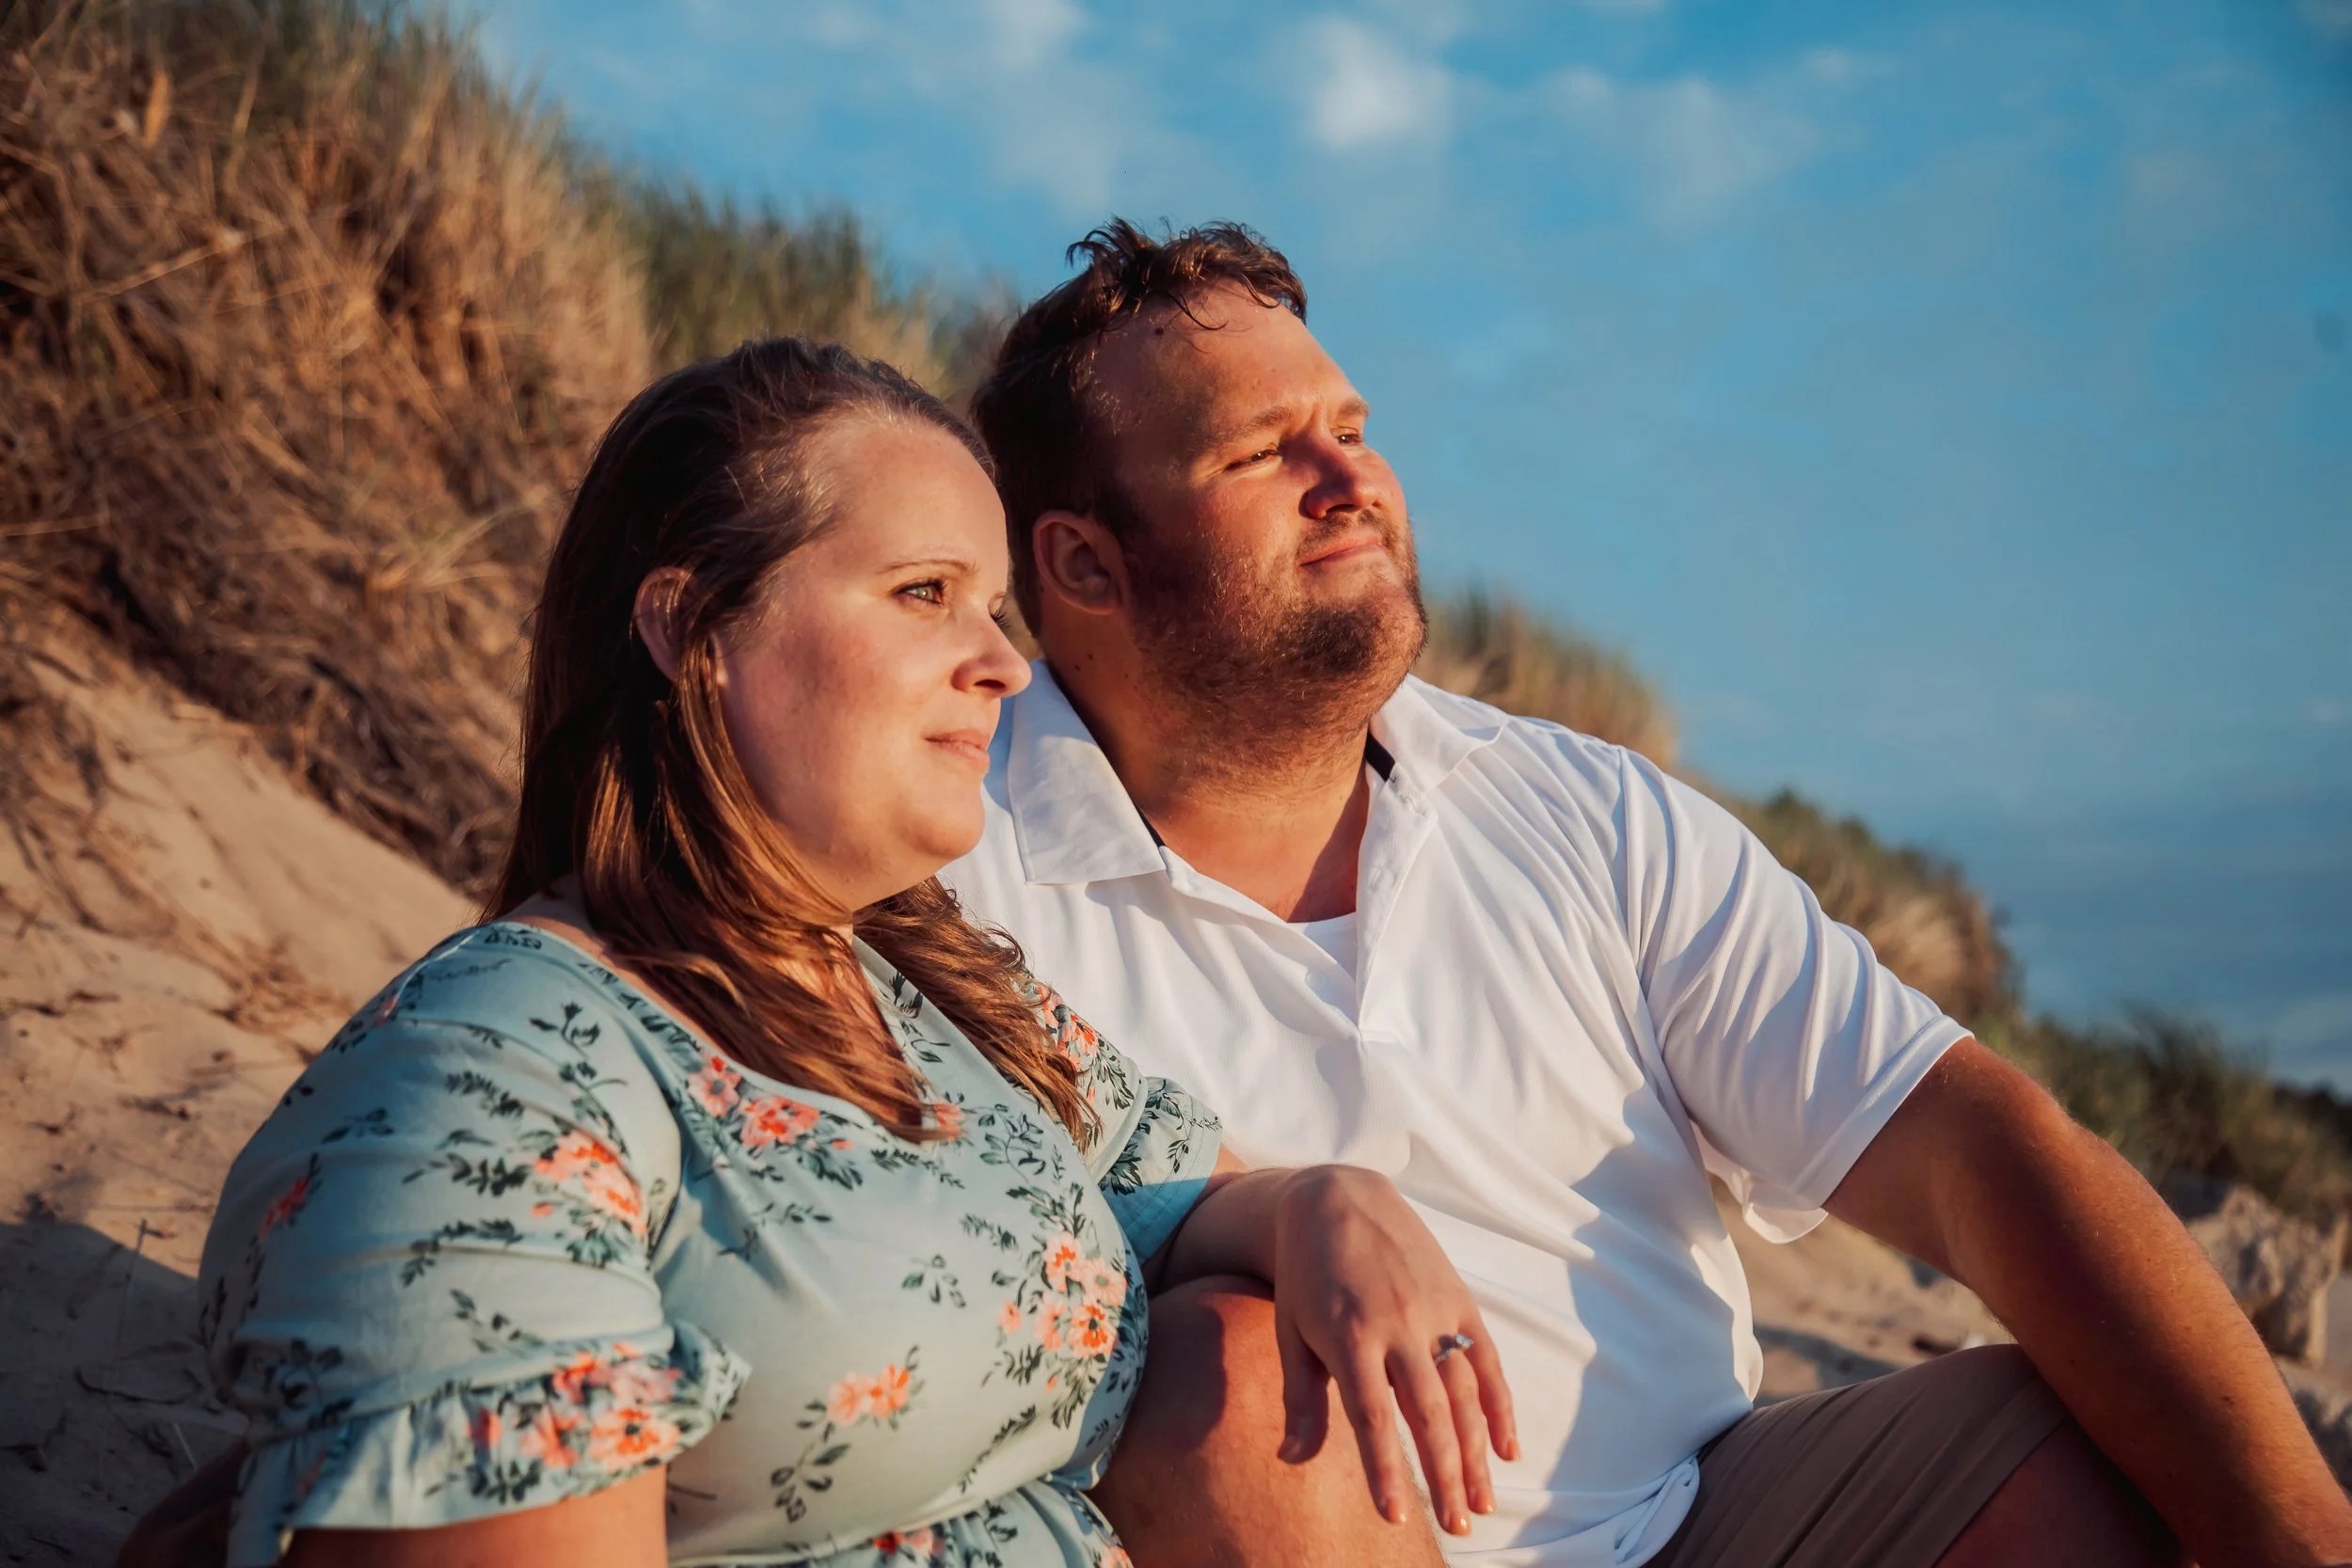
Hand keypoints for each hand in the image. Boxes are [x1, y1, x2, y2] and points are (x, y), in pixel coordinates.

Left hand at [1269, 1165, 1517, 1535]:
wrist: (1340, 1198)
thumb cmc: (1305, 1274)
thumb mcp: (1291, 1330)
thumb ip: (1300, 1396)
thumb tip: (1290, 1460)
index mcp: (1350, 1335)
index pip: (1373, 1416)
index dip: (1386, 1469)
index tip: (1396, 1517)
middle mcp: (1399, 1325)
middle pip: (1429, 1413)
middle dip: (1444, 1475)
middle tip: (1455, 1528)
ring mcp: (1435, 1311)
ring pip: (1465, 1394)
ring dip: (1476, 1453)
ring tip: (1481, 1505)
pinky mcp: (1460, 1299)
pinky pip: (1488, 1361)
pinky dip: (1500, 1407)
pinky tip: (1508, 1450)